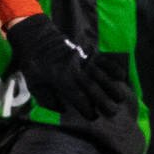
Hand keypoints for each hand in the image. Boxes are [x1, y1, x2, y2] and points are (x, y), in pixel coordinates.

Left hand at [2, 14, 130, 120]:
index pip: (78, 98)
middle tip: (112, 112)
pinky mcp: (87, 51)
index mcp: (60, 79)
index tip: (93, 117)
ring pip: (102, 75)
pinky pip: (104, 60)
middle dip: (104, 102)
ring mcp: (83, 59)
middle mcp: (75, 70)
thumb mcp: (33, 84)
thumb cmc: (33, 63)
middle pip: (93, 88)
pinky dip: (113, 67)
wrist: (35, 36)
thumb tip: (63, 110)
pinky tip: (121, 77)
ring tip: (120, 98)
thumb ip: (47, 99)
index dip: (87, 109)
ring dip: (112, 87)